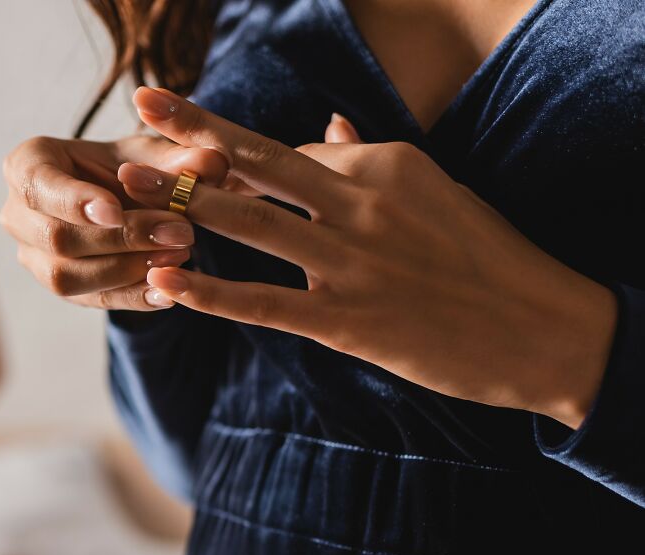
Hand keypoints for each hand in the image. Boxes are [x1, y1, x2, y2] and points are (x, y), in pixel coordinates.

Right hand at [0, 134, 228, 310]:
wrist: (134, 201)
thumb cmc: (137, 168)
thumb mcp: (158, 155)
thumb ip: (180, 156)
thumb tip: (213, 161)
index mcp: (28, 166)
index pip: (37, 184)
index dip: (74, 200)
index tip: (114, 209)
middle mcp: (19, 215)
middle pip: (59, 238)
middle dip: (122, 238)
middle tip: (180, 231)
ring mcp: (37, 259)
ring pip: (69, 278)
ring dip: (128, 270)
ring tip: (180, 257)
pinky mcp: (68, 291)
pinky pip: (96, 301)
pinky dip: (134, 297)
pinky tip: (170, 291)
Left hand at [117, 87, 617, 427]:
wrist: (540, 327)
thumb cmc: (488, 258)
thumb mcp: (436, 191)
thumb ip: (375, 157)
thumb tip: (327, 125)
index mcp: (385, 164)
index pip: (297, 153)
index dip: (249, 160)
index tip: (206, 156)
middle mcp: (362, 202)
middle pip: (260, 162)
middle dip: (193, 138)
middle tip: (138, 118)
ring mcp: (352, 262)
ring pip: (252, 222)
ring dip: (183, 203)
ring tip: (123, 191)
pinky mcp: (348, 322)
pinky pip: (266, 302)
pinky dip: (211, 292)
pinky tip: (165, 284)